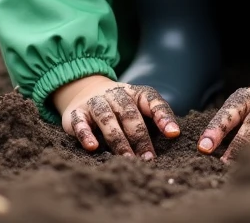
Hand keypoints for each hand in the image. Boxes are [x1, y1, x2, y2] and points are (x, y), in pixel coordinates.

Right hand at [52, 75, 180, 159]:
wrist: (84, 90)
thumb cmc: (120, 108)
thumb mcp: (139, 109)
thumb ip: (154, 120)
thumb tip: (172, 137)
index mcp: (136, 93)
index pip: (152, 101)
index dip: (163, 116)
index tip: (173, 134)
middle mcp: (115, 94)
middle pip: (129, 113)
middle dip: (140, 137)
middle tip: (149, 159)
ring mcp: (95, 102)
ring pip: (107, 118)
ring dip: (118, 139)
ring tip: (127, 158)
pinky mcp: (76, 113)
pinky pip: (80, 123)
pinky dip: (86, 134)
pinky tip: (93, 147)